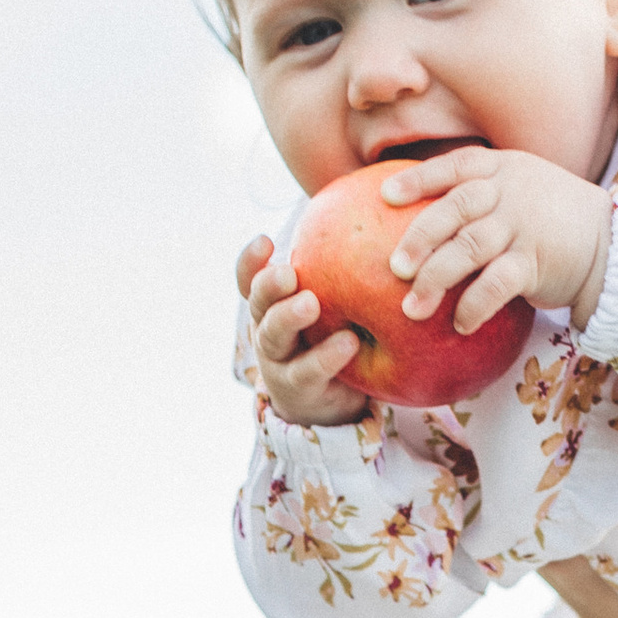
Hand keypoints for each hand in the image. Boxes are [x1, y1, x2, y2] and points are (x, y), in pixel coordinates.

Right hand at [237, 232, 365, 429]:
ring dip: (289, 317)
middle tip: (288, 272)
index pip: (250, 279)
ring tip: (311, 303)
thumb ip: (337, 271)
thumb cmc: (333, 338)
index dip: (251, 261)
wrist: (334, 403)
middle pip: (259, 303)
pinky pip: (308, 371)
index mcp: (272, 305)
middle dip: (269, 285)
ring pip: (274, 335)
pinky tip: (349, 342)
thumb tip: (367, 214)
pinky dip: (327, 356)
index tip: (265, 241)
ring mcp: (278, 360)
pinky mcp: (299, 388)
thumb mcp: (332, 303)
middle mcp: (268, 329)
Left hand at [380, 148, 613, 334]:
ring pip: (469, 247)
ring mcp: (523, 227)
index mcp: (502, 170)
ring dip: (436, 279)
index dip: (419, 179)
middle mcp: (510, 193)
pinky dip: (475, 305)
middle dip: (420, 237)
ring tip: (413, 309)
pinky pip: (497, 284)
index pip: (455, 167)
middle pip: (455, 208)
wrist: (610, 244)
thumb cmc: (552, 220)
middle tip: (394, 268)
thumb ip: (481, 193)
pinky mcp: (536, 263)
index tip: (385, 197)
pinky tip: (459, 324)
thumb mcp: (521, 188)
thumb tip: (425, 219)